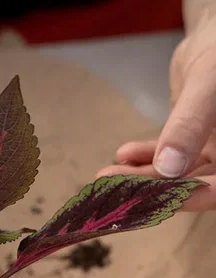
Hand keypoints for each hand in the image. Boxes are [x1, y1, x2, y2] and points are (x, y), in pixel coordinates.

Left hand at [96, 16, 215, 210]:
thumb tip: (168, 168)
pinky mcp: (189, 143)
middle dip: (150, 188)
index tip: (152, 204)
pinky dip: (143, 156)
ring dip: (139, 174)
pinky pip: (165, 154)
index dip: (190, 200)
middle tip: (114, 190)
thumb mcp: (208, 86)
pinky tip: (123, 154)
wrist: (212, 37)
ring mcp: (208, 150)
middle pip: (190, 183)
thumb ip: (190, 125)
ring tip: (107, 173)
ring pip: (173, 171)